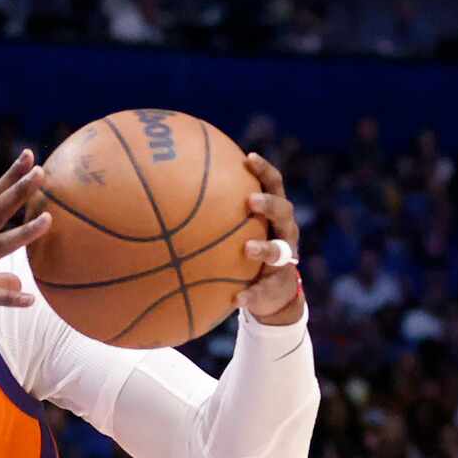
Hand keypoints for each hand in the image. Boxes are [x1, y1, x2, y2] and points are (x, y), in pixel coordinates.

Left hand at [235, 152, 303, 324]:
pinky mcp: (277, 286)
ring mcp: (285, 259)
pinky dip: (251, 295)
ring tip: (248, 249)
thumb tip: (173, 194)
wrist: (273, 292)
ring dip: (264, 249)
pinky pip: (264, 290)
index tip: (248, 158)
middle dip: (269, 204)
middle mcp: (285, 232)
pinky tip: (236, 300)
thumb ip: (218, 213)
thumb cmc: (249, 251)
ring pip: (280, 251)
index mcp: (275, 215)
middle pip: (283, 212)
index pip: (274, 185)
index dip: (264, 170)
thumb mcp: (239, 230)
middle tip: (251, 201)